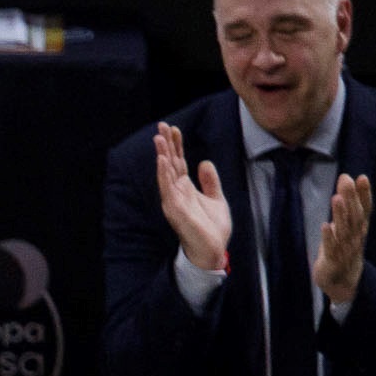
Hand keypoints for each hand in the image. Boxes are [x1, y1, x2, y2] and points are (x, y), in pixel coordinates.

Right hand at [155, 124, 230, 274]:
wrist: (213, 250)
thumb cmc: (212, 229)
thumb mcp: (216, 199)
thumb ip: (210, 182)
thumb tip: (204, 162)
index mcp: (185, 189)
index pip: (178, 162)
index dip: (176, 145)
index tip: (173, 128)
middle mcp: (176, 193)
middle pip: (170, 163)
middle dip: (166, 144)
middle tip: (161, 125)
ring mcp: (174, 201)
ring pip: (166, 174)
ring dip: (162, 155)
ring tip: (159, 139)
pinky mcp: (175, 210)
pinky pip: (167, 189)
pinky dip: (164, 174)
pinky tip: (162, 161)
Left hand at [316, 172, 373, 307]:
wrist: (343, 281)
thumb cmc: (344, 248)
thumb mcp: (347, 224)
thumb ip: (347, 203)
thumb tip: (346, 178)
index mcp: (360, 228)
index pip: (365, 208)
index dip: (364, 193)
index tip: (362, 177)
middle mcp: (356, 237)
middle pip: (354, 215)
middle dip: (351, 198)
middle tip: (345, 180)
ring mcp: (345, 249)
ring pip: (344, 230)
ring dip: (340, 214)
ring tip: (336, 198)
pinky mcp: (332, 260)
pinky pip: (331, 248)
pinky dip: (328, 237)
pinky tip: (324, 225)